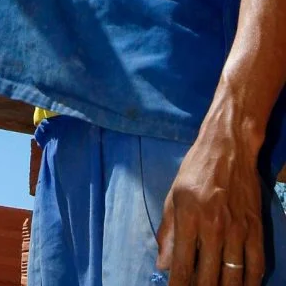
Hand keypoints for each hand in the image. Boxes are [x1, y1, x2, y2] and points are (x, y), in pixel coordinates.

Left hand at [156, 123, 264, 285]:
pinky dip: (249, 283)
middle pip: (208, 278)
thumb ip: (168, 231)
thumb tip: (163, 265)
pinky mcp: (255, 228)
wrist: (228, 147)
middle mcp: (213, 226)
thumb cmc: (196, 169)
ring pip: (232, 277)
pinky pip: (256, 266)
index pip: (183, 265)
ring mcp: (237, 229)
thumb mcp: (174, 195)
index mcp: (188, 217)